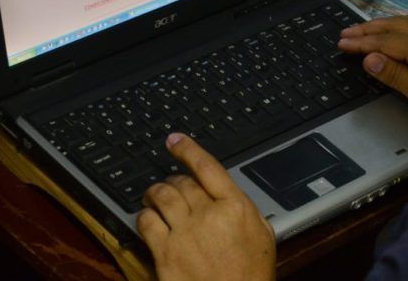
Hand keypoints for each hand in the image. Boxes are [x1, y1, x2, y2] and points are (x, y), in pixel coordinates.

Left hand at [137, 133, 275, 280]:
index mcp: (235, 206)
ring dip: (155, 191)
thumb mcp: (263, 234)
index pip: (207, 166)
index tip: (175, 140)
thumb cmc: (251, 275)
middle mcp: (207, 215)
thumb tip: (228, 191)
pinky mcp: (164, 253)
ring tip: (154, 194)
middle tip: (173, 182)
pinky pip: (146, 222)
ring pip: (161, 196)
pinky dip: (144, 214)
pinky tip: (148, 216)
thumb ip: (244, 208)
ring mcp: (184, 233)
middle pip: (182, 181)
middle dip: (174, 178)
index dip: (188, 149)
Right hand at [338, 15, 407, 133]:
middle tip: (344, 33)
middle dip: (366, 29)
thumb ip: (396, 75)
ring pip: (403, 21)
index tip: (341, 44)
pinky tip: (393, 27)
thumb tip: (369, 59)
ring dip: (380, 24)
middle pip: (391, 25)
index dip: (361, 43)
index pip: (384, 41)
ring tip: (362, 29)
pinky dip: (396, 23)